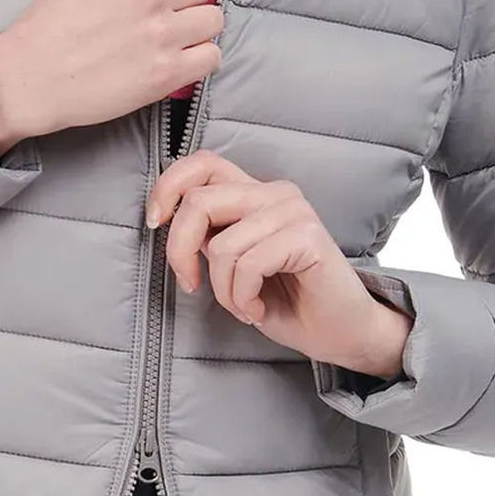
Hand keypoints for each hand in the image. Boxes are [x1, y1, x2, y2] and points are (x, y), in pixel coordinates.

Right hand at [0, 0, 223, 158]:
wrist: (29, 78)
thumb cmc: (48, 23)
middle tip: (163, 14)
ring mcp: (161, 35)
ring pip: (212, 20)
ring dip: (197, 28)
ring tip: (173, 38)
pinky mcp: (166, 73)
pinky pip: (211, 57)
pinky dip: (200, 59)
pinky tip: (178, 60)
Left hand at [146, 150, 412, 379]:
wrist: (341, 332)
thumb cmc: (285, 299)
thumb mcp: (231, 261)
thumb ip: (209, 235)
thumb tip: (167, 219)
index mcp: (253, 192)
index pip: (201, 163)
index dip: (167, 187)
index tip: (154, 223)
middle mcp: (274, 192)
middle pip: (198, 201)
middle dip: (180, 250)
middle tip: (191, 285)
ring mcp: (293, 211)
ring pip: (222, 245)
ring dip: (222, 290)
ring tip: (242, 305)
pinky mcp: (307, 236)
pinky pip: (248, 265)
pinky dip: (242, 298)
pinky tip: (258, 310)